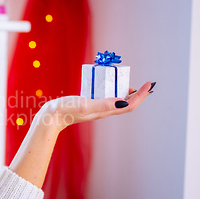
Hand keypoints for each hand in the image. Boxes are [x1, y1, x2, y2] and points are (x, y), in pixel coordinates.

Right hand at [37, 81, 154, 131]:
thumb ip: (104, 103)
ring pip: (116, 100)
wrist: (51, 117)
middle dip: (136, 94)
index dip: (141, 96)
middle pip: (125, 103)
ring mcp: (96, 107)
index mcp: (105, 111)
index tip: (149, 84)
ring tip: (127, 81)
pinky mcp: (89, 103)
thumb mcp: (86, 104)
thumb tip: (124, 102)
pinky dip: (110, 89)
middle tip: (143, 83)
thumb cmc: (66, 110)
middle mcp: (103, 110)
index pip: (129, 105)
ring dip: (124, 91)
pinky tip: (106, 83)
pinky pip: (105, 97)